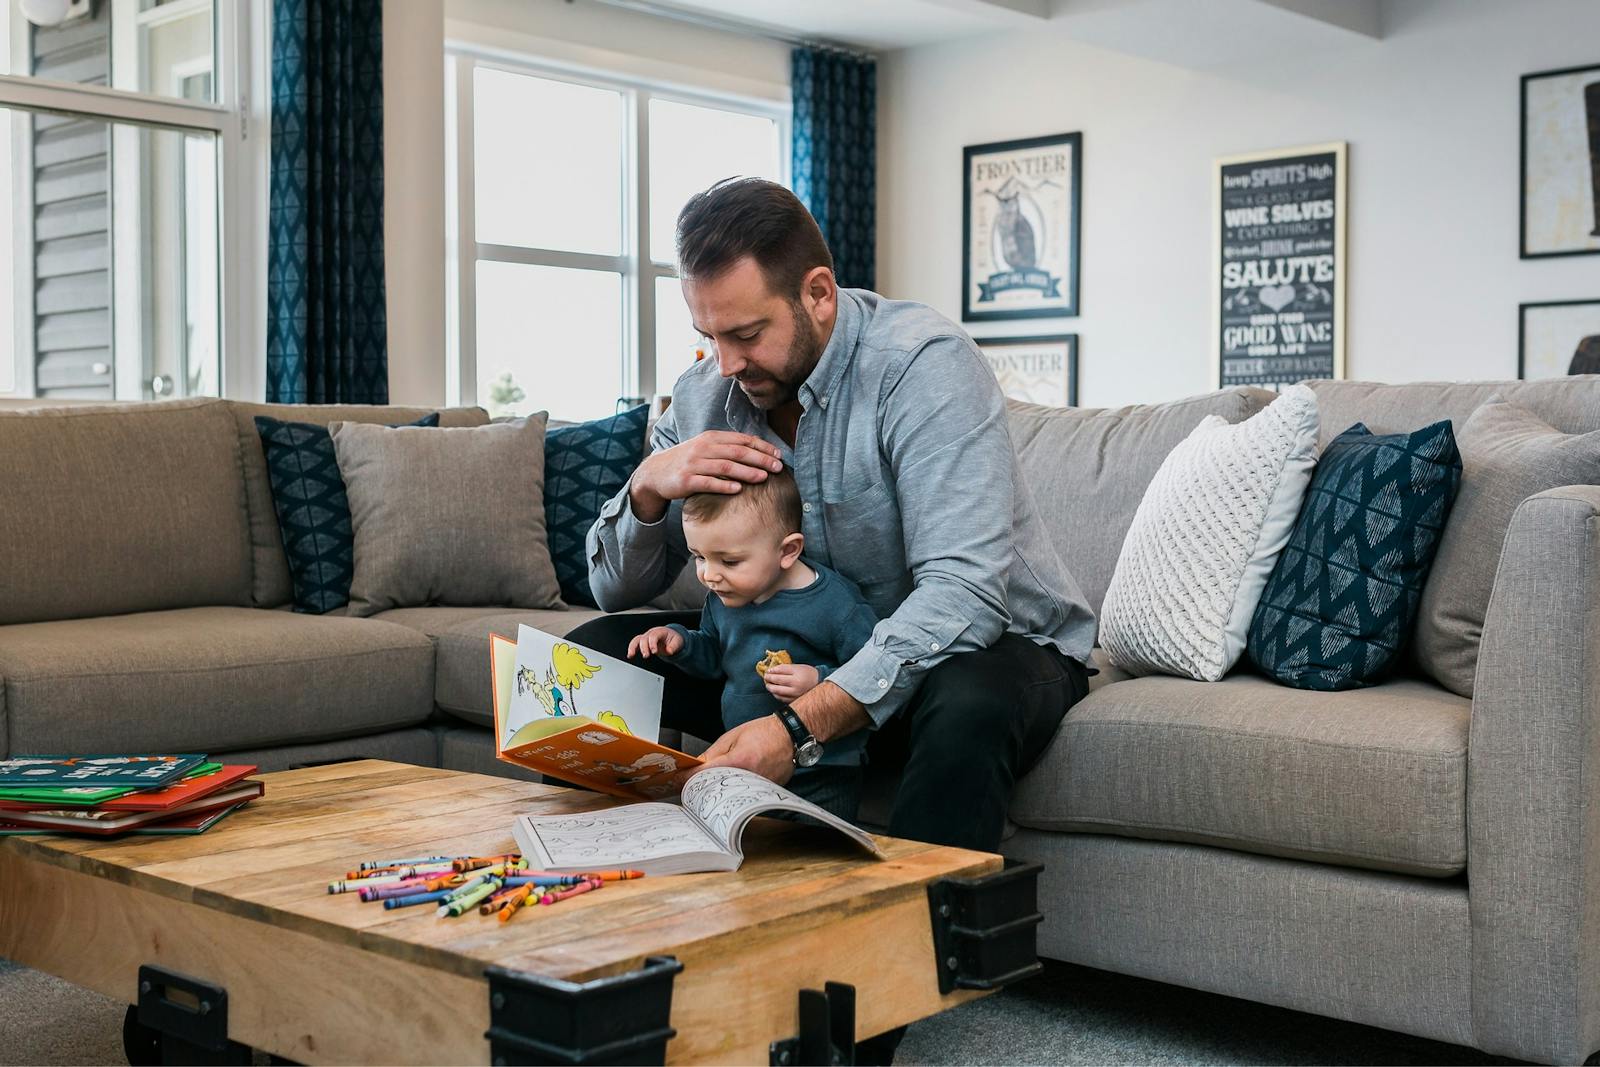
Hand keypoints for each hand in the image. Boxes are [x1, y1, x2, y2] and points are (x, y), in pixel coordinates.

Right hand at [627, 626, 682, 658]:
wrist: (671, 637)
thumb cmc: (674, 639)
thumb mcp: (678, 642)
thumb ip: (674, 647)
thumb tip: (669, 651)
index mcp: (660, 631)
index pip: (654, 636)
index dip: (652, 643)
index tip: (654, 652)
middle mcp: (651, 633)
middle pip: (644, 638)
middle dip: (644, 647)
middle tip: (646, 656)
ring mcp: (646, 637)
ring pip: (637, 639)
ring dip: (633, 647)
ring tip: (631, 655)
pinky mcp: (644, 642)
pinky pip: (635, 643)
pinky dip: (632, 649)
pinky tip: (630, 656)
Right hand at [630, 431, 784, 521]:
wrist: (656, 473)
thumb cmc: (687, 461)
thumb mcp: (706, 449)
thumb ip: (728, 448)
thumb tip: (758, 451)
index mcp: (711, 438)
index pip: (742, 440)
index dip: (762, 447)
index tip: (778, 455)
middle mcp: (703, 448)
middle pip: (737, 452)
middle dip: (760, 459)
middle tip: (778, 467)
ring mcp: (694, 464)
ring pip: (725, 466)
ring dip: (746, 471)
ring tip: (763, 477)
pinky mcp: (686, 480)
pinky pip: (708, 483)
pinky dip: (724, 485)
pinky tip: (738, 489)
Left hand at [693, 714, 794, 786]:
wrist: (790, 736)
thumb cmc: (763, 732)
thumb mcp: (732, 737)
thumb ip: (712, 754)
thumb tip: (694, 766)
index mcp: (738, 761)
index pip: (704, 774)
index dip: (687, 779)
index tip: (675, 782)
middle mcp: (748, 777)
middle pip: (715, 790)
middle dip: (699, 789)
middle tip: (686, 789)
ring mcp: (757, 787)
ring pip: (728, 796)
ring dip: (715, 794)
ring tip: (704, 791)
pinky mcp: (764, 792)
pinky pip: (742, 796)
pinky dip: (731, 793)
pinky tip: (725, 789)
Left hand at [762, 663, 820, 703]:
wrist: (820, 684)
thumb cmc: (808, 674)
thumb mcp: (799, 667)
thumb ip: (786, 668)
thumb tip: (772, 670)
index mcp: (798, 673)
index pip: (781, 670)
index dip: (772, 670)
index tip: (768, 670)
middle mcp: (796, 684)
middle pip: (777, 680)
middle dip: (769, 678)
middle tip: (766, 677)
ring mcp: (795, 693)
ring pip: (778, 691)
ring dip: (771, 687)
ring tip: (768, 685)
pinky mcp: (795, 700)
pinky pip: (781, 698)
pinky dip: (776, 694)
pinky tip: (775, 691)